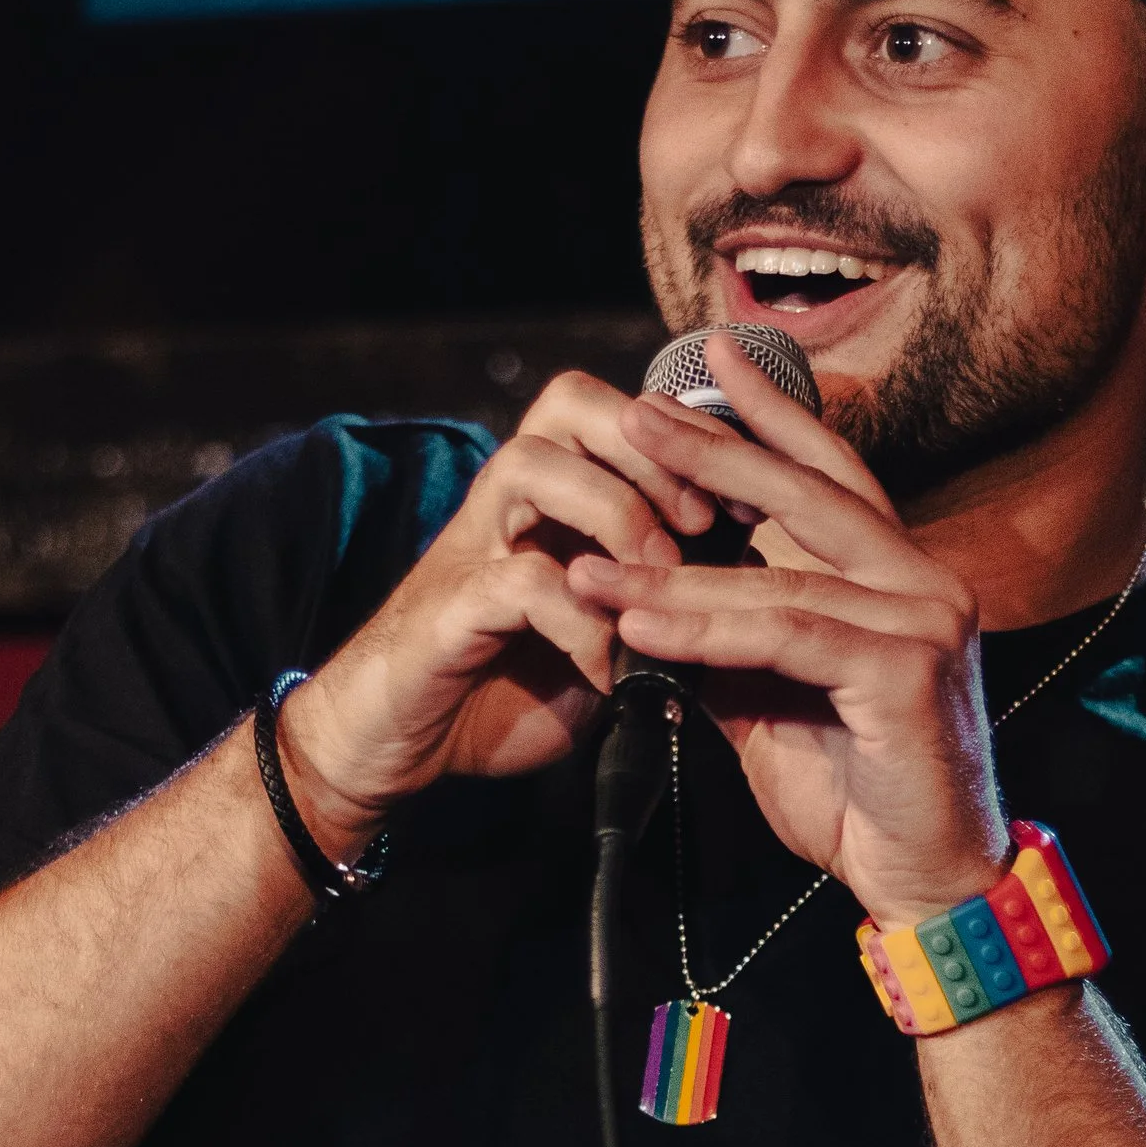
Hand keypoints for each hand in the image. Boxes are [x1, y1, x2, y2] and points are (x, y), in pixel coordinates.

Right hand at [276, 374, 713, 851]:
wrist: (397, 746)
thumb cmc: (503, 688)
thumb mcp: (601, 638)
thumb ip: (658, 599)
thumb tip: (749, 571)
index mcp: (548, 498)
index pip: (617, 410)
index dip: (688, 437)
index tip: (749, 499)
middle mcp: (506, 503)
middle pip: (570, 400)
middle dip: (649, 448)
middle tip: (701, 522)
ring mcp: (470, 547)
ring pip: (533, 463)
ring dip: (613, 512)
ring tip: (660, 581)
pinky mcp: (446, 607)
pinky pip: (517, 581)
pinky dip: (578, 621)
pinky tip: (612, 670)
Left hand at [567, 339, 1008, 925]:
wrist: (921, 886)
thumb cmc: (858, 800)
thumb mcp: (774, 701)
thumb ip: (730, 642)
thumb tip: (650, 601)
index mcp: (901, 578)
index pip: (831, 476)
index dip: (770, 418)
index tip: (707, 365)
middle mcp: (925, 583)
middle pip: (808, 495)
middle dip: (716, 449)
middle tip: (638, 413)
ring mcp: (926, 621)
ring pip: (778, 576)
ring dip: (673, 571)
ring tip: (593, 562)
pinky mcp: (908, 671)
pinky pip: (785, 635)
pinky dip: (704, 629)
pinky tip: (641, 624)